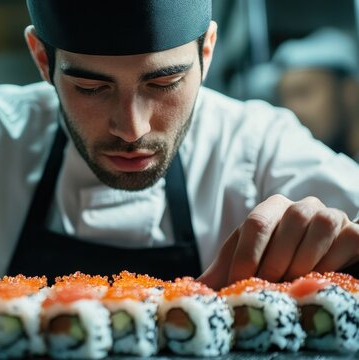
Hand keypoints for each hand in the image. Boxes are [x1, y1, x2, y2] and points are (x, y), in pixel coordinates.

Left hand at [199, 195, 358, 288]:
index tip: (240, 282)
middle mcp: (303, 207)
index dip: (247, 255)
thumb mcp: (248, 265)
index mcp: (272, 208)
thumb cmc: (277, 265)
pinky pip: (350, 239)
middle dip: (275, 261)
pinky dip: (335, 259)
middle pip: (289, 223)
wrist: (321, 269)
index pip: (256, 223)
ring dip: (305, 260)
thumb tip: (192, 287)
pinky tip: (322, 277)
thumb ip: (222, 274)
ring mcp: (332, 217)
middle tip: (268, 286)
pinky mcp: (356, 234)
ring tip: (293, 283)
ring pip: (321, 227)